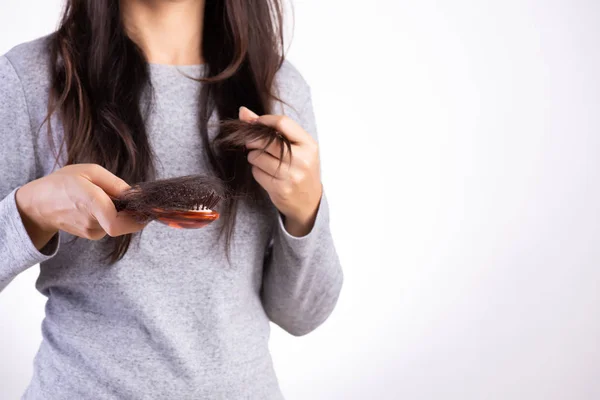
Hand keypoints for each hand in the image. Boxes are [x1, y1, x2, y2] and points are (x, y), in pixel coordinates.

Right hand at [15, 164, 146, 249]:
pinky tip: (99, 206)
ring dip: (121, 212)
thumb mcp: (90, 171)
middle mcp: (90, 221)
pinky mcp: (91, 235)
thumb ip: (116, 183)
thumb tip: (136, 194)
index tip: (146, 210)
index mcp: (90, 202)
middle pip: (123, 223)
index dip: (136, 220)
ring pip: (118, 224)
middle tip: (132, 198)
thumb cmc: (64, 183)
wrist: (39, 204)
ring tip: (105, 197)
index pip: (116, 223)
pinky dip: (112, 216)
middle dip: (133, 212)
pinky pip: (111, 226)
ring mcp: (90, 231)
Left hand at [239, 106, 322, 236]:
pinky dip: (256, 170)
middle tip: (251, 142)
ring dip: (253, 157)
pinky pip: (257, 172)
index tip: (255, 124)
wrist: (309, 202)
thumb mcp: (296, 147)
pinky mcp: (280, 189)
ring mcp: (291, 176)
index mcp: (309, 145)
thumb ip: (272, 128)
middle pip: (266, 140)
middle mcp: (302, 159)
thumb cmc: (301, 169)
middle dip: (253, 139)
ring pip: (257, 157)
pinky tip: (265, 173)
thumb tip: (243, 112)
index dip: (263, 121)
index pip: (282, 123)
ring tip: (262, 160)